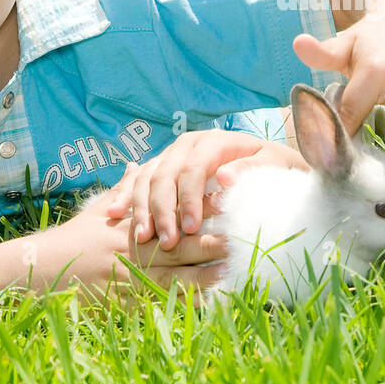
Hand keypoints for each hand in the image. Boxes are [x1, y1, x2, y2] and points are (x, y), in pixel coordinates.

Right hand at [41, 186, 228, 306]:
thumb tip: (137, 165)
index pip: (172, 213)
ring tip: (234, 271)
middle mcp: (134, 250)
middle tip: (243, 236)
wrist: (42, 271)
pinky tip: (207, 305)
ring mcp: (131, 279)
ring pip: (175, 278)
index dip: (201, 209)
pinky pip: (161, 306)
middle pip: (180, 246)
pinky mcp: (127, 305)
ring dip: (206, 276)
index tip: (228, 201)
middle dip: (212, 242)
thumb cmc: (74, 239)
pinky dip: (184, 307)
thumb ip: (123, 191)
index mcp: (133, 225)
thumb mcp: (97, 211)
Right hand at [104, 129, 308, 249]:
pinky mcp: (160, 167)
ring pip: (147, 179)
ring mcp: (170, 155)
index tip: (190, 228)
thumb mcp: (270, 165)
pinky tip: (113, 213)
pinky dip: (125, 196)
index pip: (193, 170)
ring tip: (142, 238)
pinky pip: (137, 180)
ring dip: (142, 209)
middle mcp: (186, 145)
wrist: (265, 160)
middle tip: (166, 242)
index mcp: (211, 141)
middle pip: (164, 176)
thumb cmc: (271, 166)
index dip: (188, 200)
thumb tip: (225, 177)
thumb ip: (250, 171)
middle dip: (163, 210)